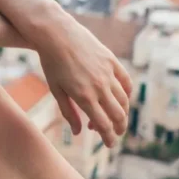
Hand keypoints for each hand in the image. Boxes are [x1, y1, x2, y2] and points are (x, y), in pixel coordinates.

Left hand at [34, 16, 131, 146]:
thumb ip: (68, 112)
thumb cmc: (51, 62)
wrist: (57, 33)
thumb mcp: (56, 90)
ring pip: (124, 100)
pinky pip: (125, 82)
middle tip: (116, 134)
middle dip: (119, 128)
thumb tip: (79, 133)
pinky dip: (126, 94)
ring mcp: (108, 73)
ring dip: (123, 113)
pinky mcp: (112, 61)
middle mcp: (100, 87)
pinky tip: (122, 99)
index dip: (108, 138)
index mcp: (84, 97)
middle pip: (118, 115)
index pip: (103, 124)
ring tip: (118, 119)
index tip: (110, 145)